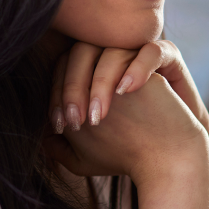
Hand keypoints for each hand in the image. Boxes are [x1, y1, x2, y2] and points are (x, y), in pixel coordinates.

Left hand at [44, 41, 208, 208]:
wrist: (168, 158)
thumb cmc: (126, 153)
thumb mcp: (86, 154)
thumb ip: (61, 146)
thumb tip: (39, 139)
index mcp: (91, 71)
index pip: (64, 66)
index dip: (58, 92)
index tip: (59, 124)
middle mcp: (112, 57)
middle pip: (82, 52)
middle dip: (73, 88)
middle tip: (76, 122)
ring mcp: (138, 54)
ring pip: (111, 50)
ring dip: (99, 82)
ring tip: (99, 116)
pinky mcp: (167, 59)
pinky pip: (150, 51)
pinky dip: (136, 68)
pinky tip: (126, 93)